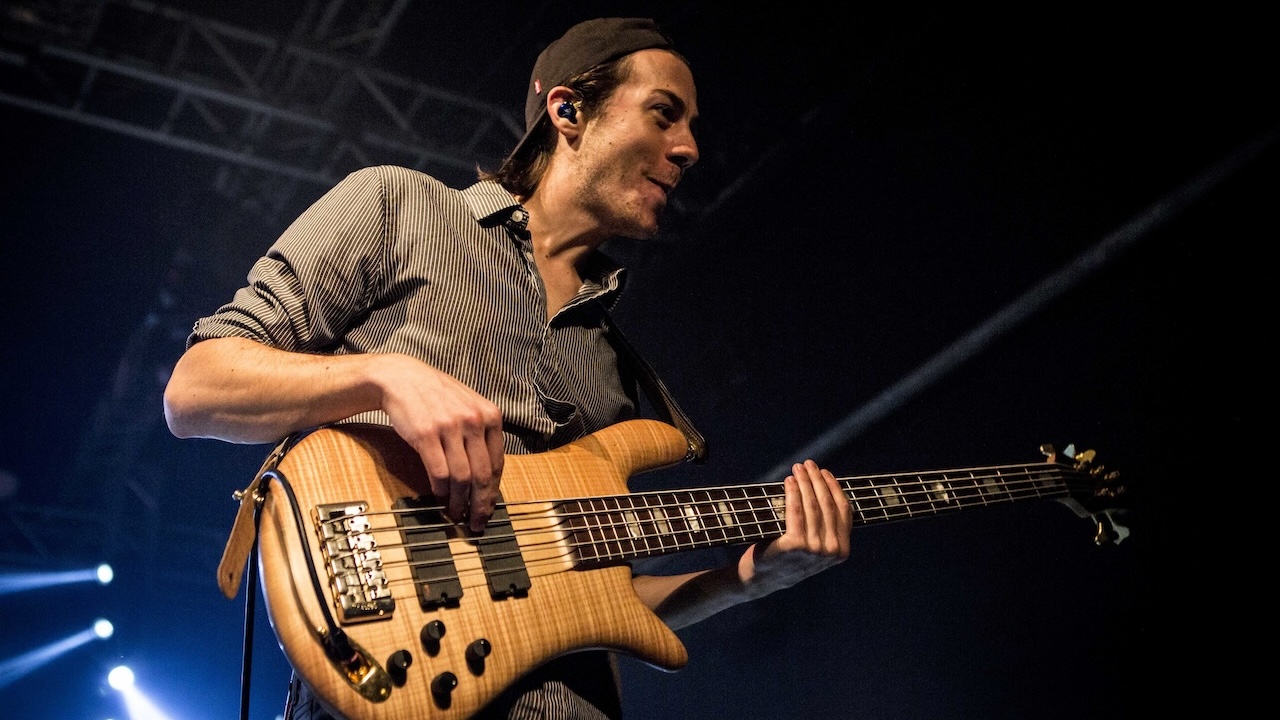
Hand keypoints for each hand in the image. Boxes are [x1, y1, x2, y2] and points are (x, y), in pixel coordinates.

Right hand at [373, 354, 504, 531]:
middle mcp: (474, 420)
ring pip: (461, 477)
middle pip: (482, 474)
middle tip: (477, 522)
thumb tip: (489, 475)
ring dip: (459, 502)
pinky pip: (439, 472)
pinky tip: (440, 498)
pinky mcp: (427, 434)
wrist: (402, 378)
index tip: (490, 508)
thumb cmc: (436, 396)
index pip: (497, 463)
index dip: (494, 491)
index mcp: (490, 415)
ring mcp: (450, 427)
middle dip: (481, 504)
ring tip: (456, 514)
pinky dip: (441, 491)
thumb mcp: (469, 406)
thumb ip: (482, 434)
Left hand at [741, 459, 850, 589]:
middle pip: (827, 504)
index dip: (834, 488)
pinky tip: (789, 481)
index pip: (844, 511)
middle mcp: (831, 551)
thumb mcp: (816, 546)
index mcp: (841, 550)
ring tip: (798, 469)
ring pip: (811, 505)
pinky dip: (792, 492)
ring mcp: (813, 549)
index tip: (825, 473)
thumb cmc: (789, 557)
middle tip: (808, 464)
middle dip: (817, 480)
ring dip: (804, 482)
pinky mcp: (794, 545)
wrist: (764, 578)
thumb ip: (827, 526)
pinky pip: (795, 510)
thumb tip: (826, 487)